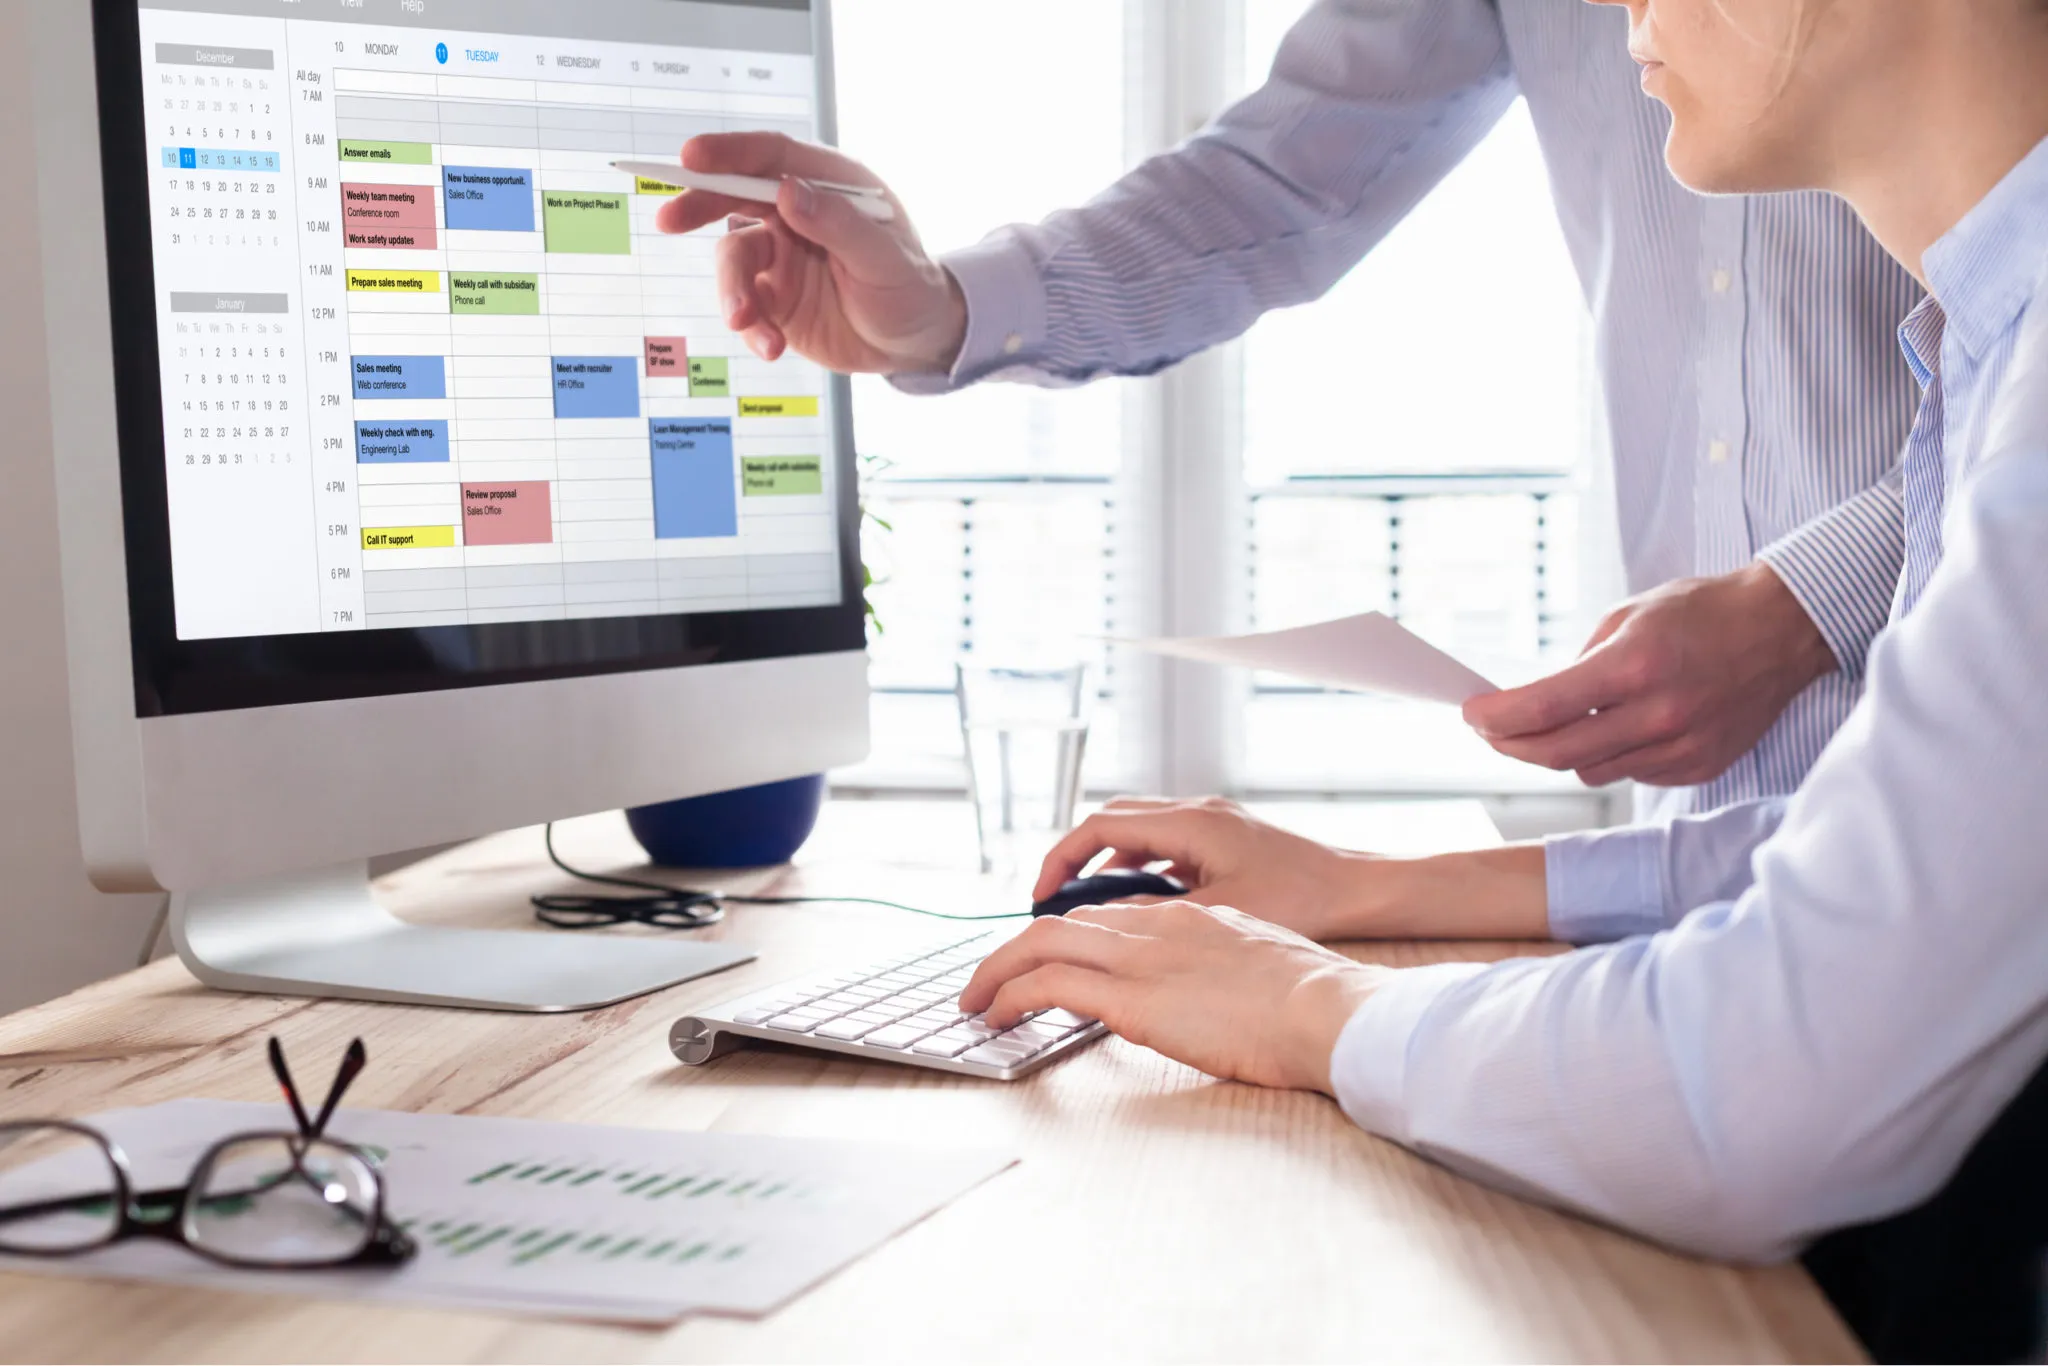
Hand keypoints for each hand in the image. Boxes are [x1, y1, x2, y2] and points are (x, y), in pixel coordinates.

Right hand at [653, 132, 967, 373]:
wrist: (914, 343)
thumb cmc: (910, 288)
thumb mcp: (885, 257)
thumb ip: (838, 223)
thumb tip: (788, 191)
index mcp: (828, 185)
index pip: (772, 156)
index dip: (730, 152)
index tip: (691, 157)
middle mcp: (797, 213)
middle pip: (734, 195)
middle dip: (699, 205)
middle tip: (670, 219)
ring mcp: (780, 255)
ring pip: (733, 259)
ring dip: (732, 291)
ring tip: (745, 322)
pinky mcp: (772, 297)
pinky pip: (745, 306)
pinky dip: (751, 327)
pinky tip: (772, 347)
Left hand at [959, 902, 1387, 1092]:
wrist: (1327, 1010)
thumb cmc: (1313, 1002)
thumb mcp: (1259, 966)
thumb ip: (1220, 968)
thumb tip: (1206, 994)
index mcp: (1189, 919)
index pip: (1107, 916)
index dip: (1066, 937)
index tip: (1044, 960)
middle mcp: (1156, 927)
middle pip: (1063, 923)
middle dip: (1015, 950)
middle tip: (988, 979)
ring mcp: (1141, 957)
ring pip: (1040, 944)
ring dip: (998, 971)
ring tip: (975, 1002)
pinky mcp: (1130, 997)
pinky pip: (1047, 985)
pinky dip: (1011, 995)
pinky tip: (996, 1017)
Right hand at [1034, 797, 1379, 940]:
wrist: (1359, 889)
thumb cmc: (1303, 899)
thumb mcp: (1218, 914)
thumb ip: (1156, 915)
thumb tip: (1104, 926)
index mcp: (1190, 823)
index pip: (1100, 826)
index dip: (1062, 860)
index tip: (1042, 895)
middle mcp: (1197, 811)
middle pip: (1113, 821)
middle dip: (1076, 858)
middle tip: (1054, 900)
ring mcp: (1213, 821)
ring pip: (1139, 831)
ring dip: (1109, 863)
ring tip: (1090, 909)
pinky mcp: (1226, 838)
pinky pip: (1166, 843)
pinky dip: (1141, 867)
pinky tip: (1142, 904)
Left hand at [1463, 563, 1837, 787]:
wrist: (1782, 631)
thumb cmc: (1702, 612)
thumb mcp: (1627, 617)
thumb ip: (1579, 665)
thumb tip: (1534, 704)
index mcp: (1634, 666)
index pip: (1544, 709)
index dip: (1496, 718)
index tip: (1471, 714)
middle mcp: (1658, 714)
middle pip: (1557, 754)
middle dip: (1511, 745)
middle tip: (1491, 731)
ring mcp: (1681, 747)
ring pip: (1591, 770)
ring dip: (1562, 751)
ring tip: (1557, 723)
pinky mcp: (1698, 766)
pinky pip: (1631, 773)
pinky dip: (1611, 755)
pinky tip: (1618, 728)